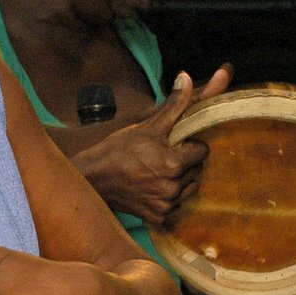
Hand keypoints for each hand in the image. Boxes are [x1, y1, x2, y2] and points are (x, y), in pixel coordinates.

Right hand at [73, 64, 231, 224]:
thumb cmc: (118, 150)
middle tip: (162, 156)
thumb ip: (175, 104)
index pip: (202, 151)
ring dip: (180, 180)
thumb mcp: (147, 125)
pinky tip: (152, 187)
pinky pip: (176, 205)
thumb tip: (187, 77)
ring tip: (157, 172)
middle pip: (197, 170)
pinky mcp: (159, 217)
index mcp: (174, 163)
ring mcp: (166, 205)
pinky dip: (168, 197)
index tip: (174, 144)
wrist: (92, 179)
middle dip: (186, 162)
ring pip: (189, 189)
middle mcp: (173, 187)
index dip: (190, 145)